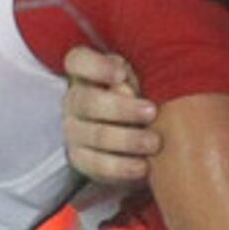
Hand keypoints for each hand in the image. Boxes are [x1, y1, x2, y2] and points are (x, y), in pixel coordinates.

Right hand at [63, 45, 157, 185]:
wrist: (137, 133)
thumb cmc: (140, 96)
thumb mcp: (140, 78)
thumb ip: (134, 79)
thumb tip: (123, 89)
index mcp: (86, 74)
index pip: (78, 61)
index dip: (97, 67)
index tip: (121, 74)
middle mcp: (74, 101)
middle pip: (87, 102)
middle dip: (121, 108)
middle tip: (151, 112)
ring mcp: (74, 131)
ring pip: (94, 135)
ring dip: (127, 139)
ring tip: (154, 143)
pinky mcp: (81, 159)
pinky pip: (96, 165)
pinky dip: (121, 167)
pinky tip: (143, 166)